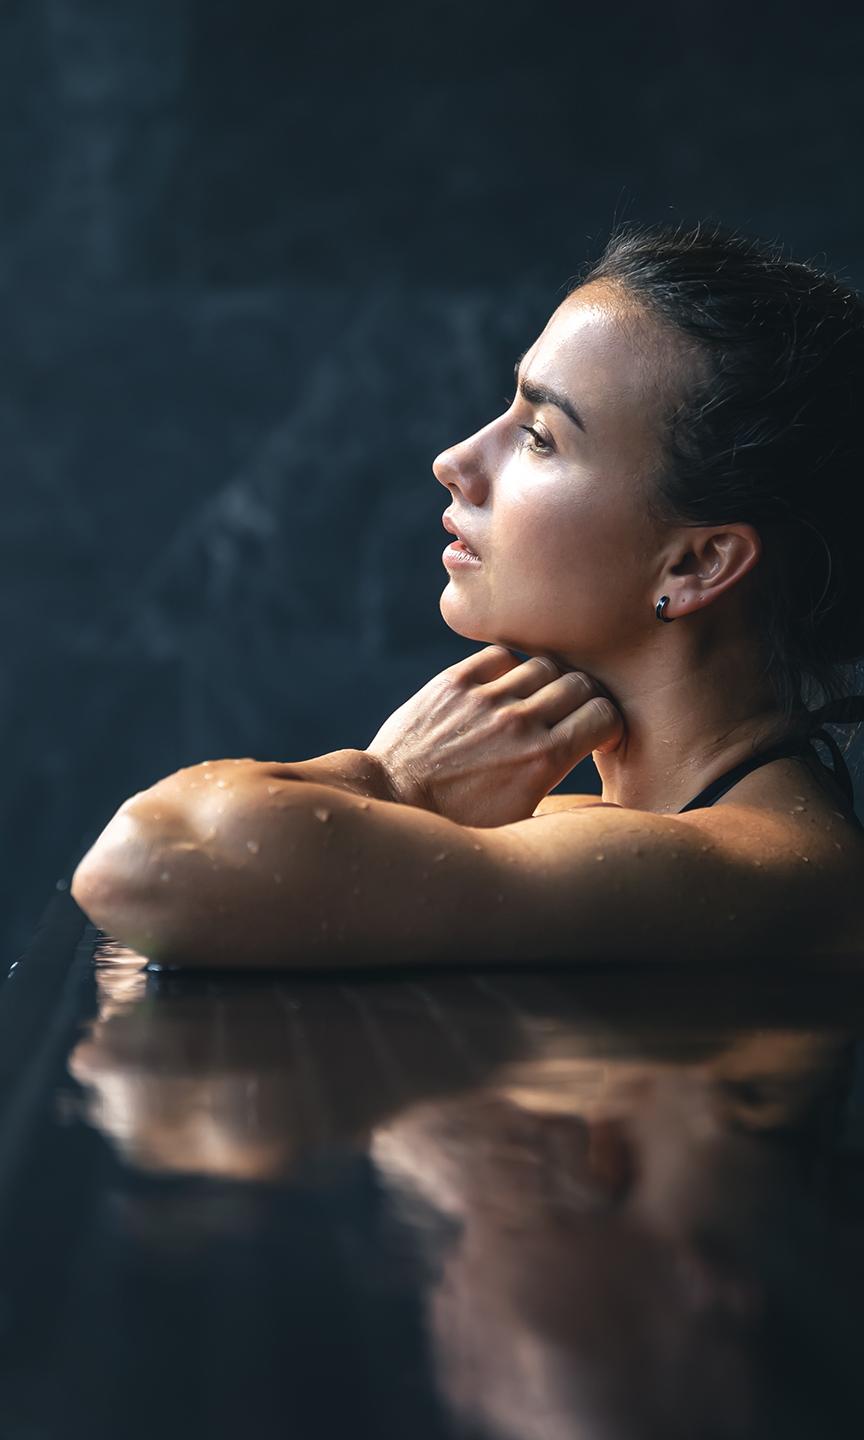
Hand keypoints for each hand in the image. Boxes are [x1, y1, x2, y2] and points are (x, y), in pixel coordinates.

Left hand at [366, 645, 623, 826]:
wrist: (393, 801)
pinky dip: (509, 668)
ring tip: (535, 702)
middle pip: (581, 684)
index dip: (607, 724)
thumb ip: (563, 795)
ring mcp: (484, 699)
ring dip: (548, 682)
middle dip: (585, 700)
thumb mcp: (521, 821)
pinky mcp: (454, 683)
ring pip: (544, 665)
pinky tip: (502, 689)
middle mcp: (519, 723)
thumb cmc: (459, 824)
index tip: (597, 734)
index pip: (605, 715)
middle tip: (571, 716)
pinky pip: (500, 656)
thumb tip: (600, 791)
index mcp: (543, 760)